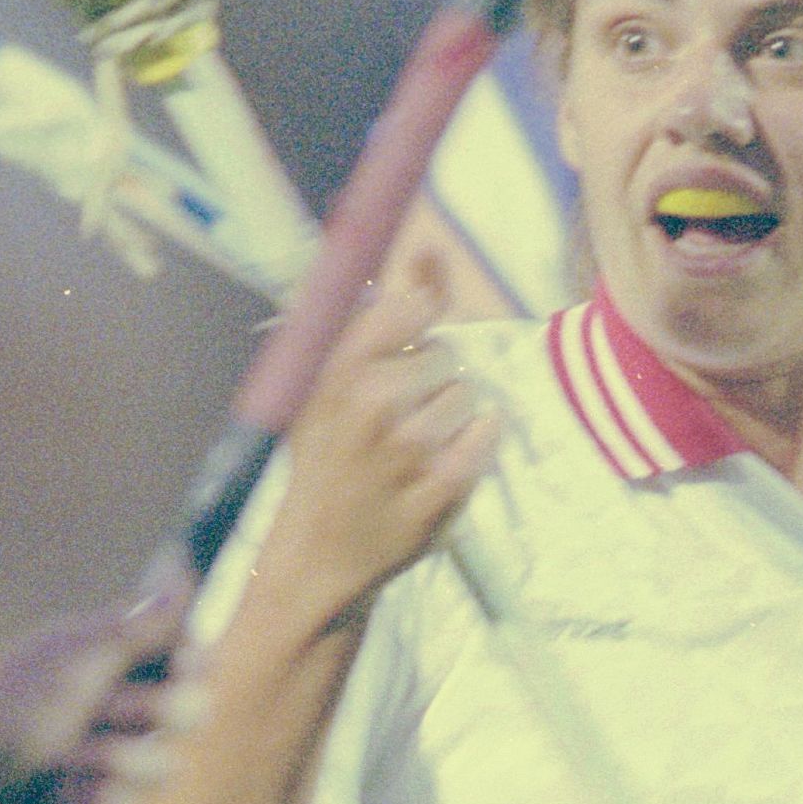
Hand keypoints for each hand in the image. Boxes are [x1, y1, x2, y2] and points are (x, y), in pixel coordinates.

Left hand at [0, 589, 191, 803]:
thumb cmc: (1, 717)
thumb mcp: (71, 662)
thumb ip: (135, 626)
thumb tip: (182, 572)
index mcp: (108, 658)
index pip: (187, 651)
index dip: (191, 661)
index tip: (181, 665)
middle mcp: (117, 706)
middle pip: (190, 709)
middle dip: (141, 715)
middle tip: (91, 714)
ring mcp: (112, 760)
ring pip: (164, 766)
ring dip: (106, 764)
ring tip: (56, 765)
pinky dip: (89, 803)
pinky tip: (53, 801)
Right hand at [248, 273, 499, 635]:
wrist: (316, 554)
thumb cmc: (327, 456)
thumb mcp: (331, 380)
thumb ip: (386, 310)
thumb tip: (433, 249)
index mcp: (338, 369)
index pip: (410, 308)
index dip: (418, 324)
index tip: (405, 349)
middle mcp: (372, 404)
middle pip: (448, 356)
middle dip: (432, 381)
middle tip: (399, 416)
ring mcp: (408, 450)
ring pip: (469, 397)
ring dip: (452, 416)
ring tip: (415, 446)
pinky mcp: (439, 491)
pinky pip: (485, 437)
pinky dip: (476, 442)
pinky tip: (445, 459)